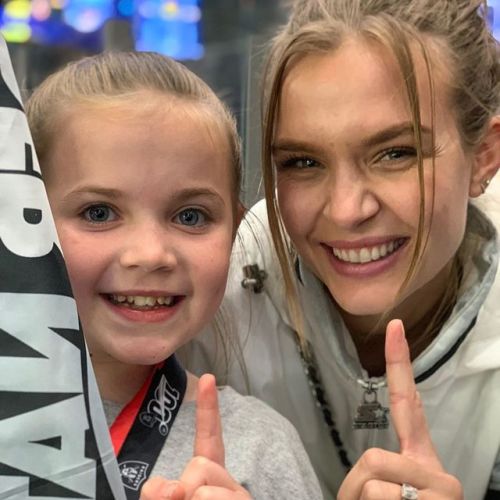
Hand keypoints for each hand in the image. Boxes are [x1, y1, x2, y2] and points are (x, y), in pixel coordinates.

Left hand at [140, 374, 250, 499]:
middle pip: (201, 464)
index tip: (208, 377)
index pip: (208, 437)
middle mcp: (228, 482)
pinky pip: (207, 496)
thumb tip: (177, 490)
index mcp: (208, 477)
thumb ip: (157, 493)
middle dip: (185, 489)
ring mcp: (239, 494)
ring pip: (202, 488)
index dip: (208, 408)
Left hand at [337, 319, 463, 499]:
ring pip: (373, 484)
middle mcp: (437, 471)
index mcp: (420, 462)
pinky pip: (380, 497)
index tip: (395, 326)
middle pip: (372, 457)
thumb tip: (368, 480)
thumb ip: (376, 477)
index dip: (399, 364)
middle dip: (356, 488)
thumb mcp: (384, 496)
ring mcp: (442, 490)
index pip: (407, 404)